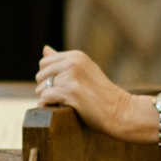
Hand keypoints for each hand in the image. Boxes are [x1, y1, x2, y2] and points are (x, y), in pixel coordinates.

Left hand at [34, 46, 148, 142]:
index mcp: (76, 56)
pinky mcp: (70, 92)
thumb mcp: (85, 70)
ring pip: (41, 88)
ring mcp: (71, 77)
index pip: (44, 63)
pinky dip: (46, 106)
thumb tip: (44, 49)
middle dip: (45, 88)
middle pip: (40, 75)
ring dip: (47, 99)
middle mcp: (72, 63)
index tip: (60, 88)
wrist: (120, 111)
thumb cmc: (102, 94)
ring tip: (62, 104)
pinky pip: (45, 98)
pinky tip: (54, 110)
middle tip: (60, 99)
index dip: (47, 77)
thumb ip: (64, 61)